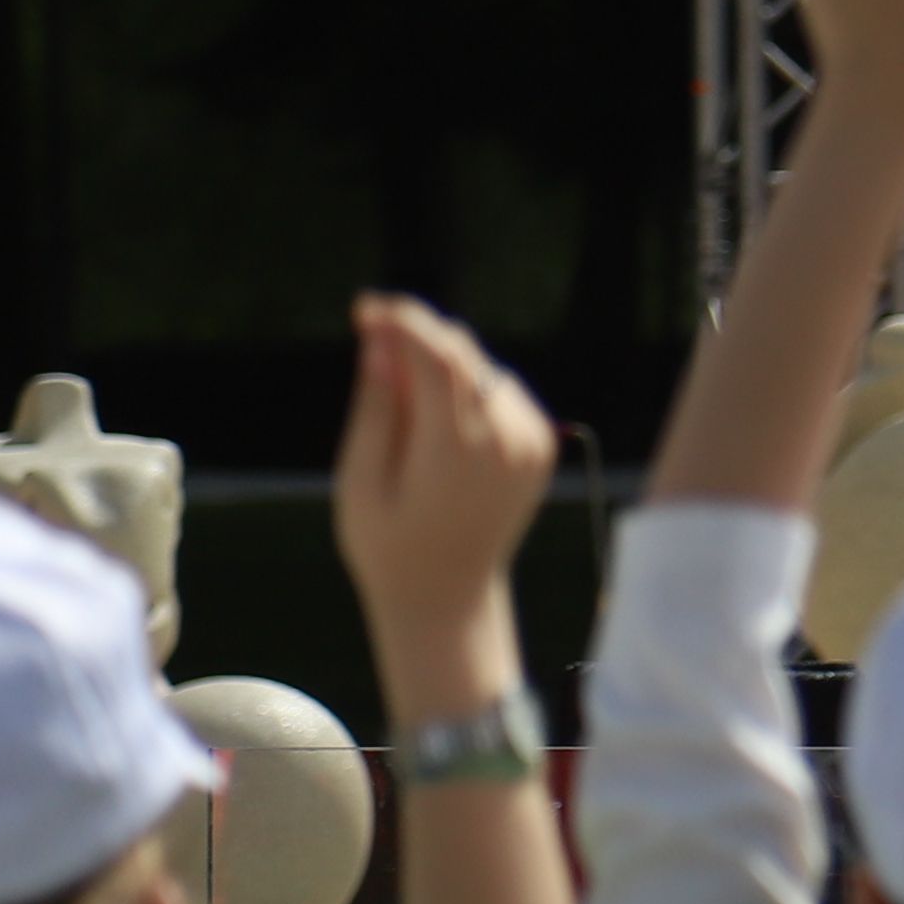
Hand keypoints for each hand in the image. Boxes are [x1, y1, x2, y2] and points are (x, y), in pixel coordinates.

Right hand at [331, 294, 561, 653]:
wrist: (447, 595)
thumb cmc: (387, 544)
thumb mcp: (361, 479)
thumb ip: (375, 408)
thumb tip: (381, 341)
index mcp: (456, 451)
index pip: (438, 356)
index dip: (401, 322)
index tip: (365, 308)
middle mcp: (506, 441)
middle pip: (463, 355)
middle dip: (417, 336)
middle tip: (370, 338)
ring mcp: (531, 443)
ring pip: (483, 370)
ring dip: (442, 366)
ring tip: (402, 406)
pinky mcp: (542, 446)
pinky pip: (502, 392)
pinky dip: (469, 390)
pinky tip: (437, 423)